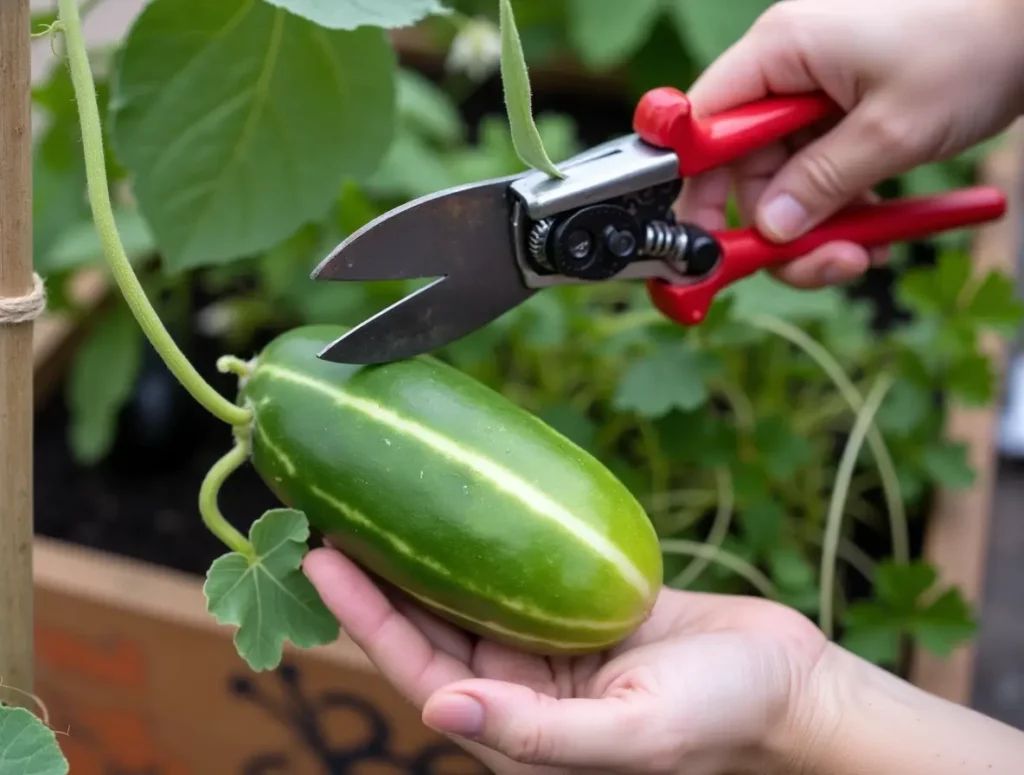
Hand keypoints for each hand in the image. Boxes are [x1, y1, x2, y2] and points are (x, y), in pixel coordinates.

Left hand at [302, 545, 828, 773]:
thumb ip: (537, 732)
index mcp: (516, 728)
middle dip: (377, 573)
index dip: (365, 617)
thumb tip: (442, 712)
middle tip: (332, 508)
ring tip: (378, 494)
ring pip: (464, 591)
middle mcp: (518, 686)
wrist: (786, 681)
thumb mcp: (633, 732)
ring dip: (420, 548)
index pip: (418, 669)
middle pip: (428, 625)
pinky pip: (514, 566)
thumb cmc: (721, 718)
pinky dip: (483, 535)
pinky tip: (461, 497)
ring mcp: (545, 645)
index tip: (324, 557)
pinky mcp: (574, 607)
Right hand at [678, 0, 1023, 288]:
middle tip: (818, 263)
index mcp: (780, 52)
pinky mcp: (842, 114)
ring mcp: (814, 93)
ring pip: (785, 181)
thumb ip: (821, 183)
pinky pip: (820, 174)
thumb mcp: (892, 129)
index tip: (703, 242)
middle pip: (746, 168)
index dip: (697, 189)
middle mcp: (786, 70)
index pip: (703, 127)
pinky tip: (875, 231)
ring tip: (861, 252)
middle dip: (777, 226)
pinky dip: (842, 209)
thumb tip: (768, 230)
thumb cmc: (975, 45)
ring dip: (817, 227)